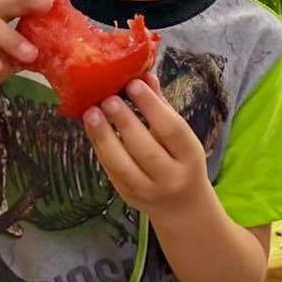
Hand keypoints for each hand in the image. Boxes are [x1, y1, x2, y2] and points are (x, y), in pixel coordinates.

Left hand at [83, 75, 209, 220]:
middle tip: (108, 98)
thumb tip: (145, 75)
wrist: (183, 206)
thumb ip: (162, 107)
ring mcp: (148, 191)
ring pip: (122, 165)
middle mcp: (171, 177)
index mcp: (190, 156)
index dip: (152, 106)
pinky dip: (100, 149)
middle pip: (145, 149)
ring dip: (103, 137)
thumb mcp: (181, 136)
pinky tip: (91, 130)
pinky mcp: (128, 196)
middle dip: (124, 122)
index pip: (172, 130)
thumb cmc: (181, 160)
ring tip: (91, 113)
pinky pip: (111, 172)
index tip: (133, 84)